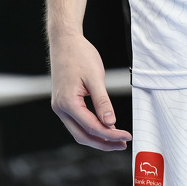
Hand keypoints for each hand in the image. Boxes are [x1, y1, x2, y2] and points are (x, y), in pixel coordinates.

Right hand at [48, 32, 130, 149]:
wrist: (64, 41)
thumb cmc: (79, 55)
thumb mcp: (95, 77)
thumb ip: (102, 102)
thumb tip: (111, 123)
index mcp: (68, 103)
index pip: (92, 127)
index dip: (111, 135)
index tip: (127, 136)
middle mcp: (60, 108)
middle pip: (82, 136)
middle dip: (103, 143)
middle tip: (122, 144)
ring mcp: (59, 107)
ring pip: (78, 131)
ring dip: (96, 138)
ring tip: (115, 139)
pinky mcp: (62, 103)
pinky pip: (76, 122)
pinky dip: (90, 128)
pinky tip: (103, 128)